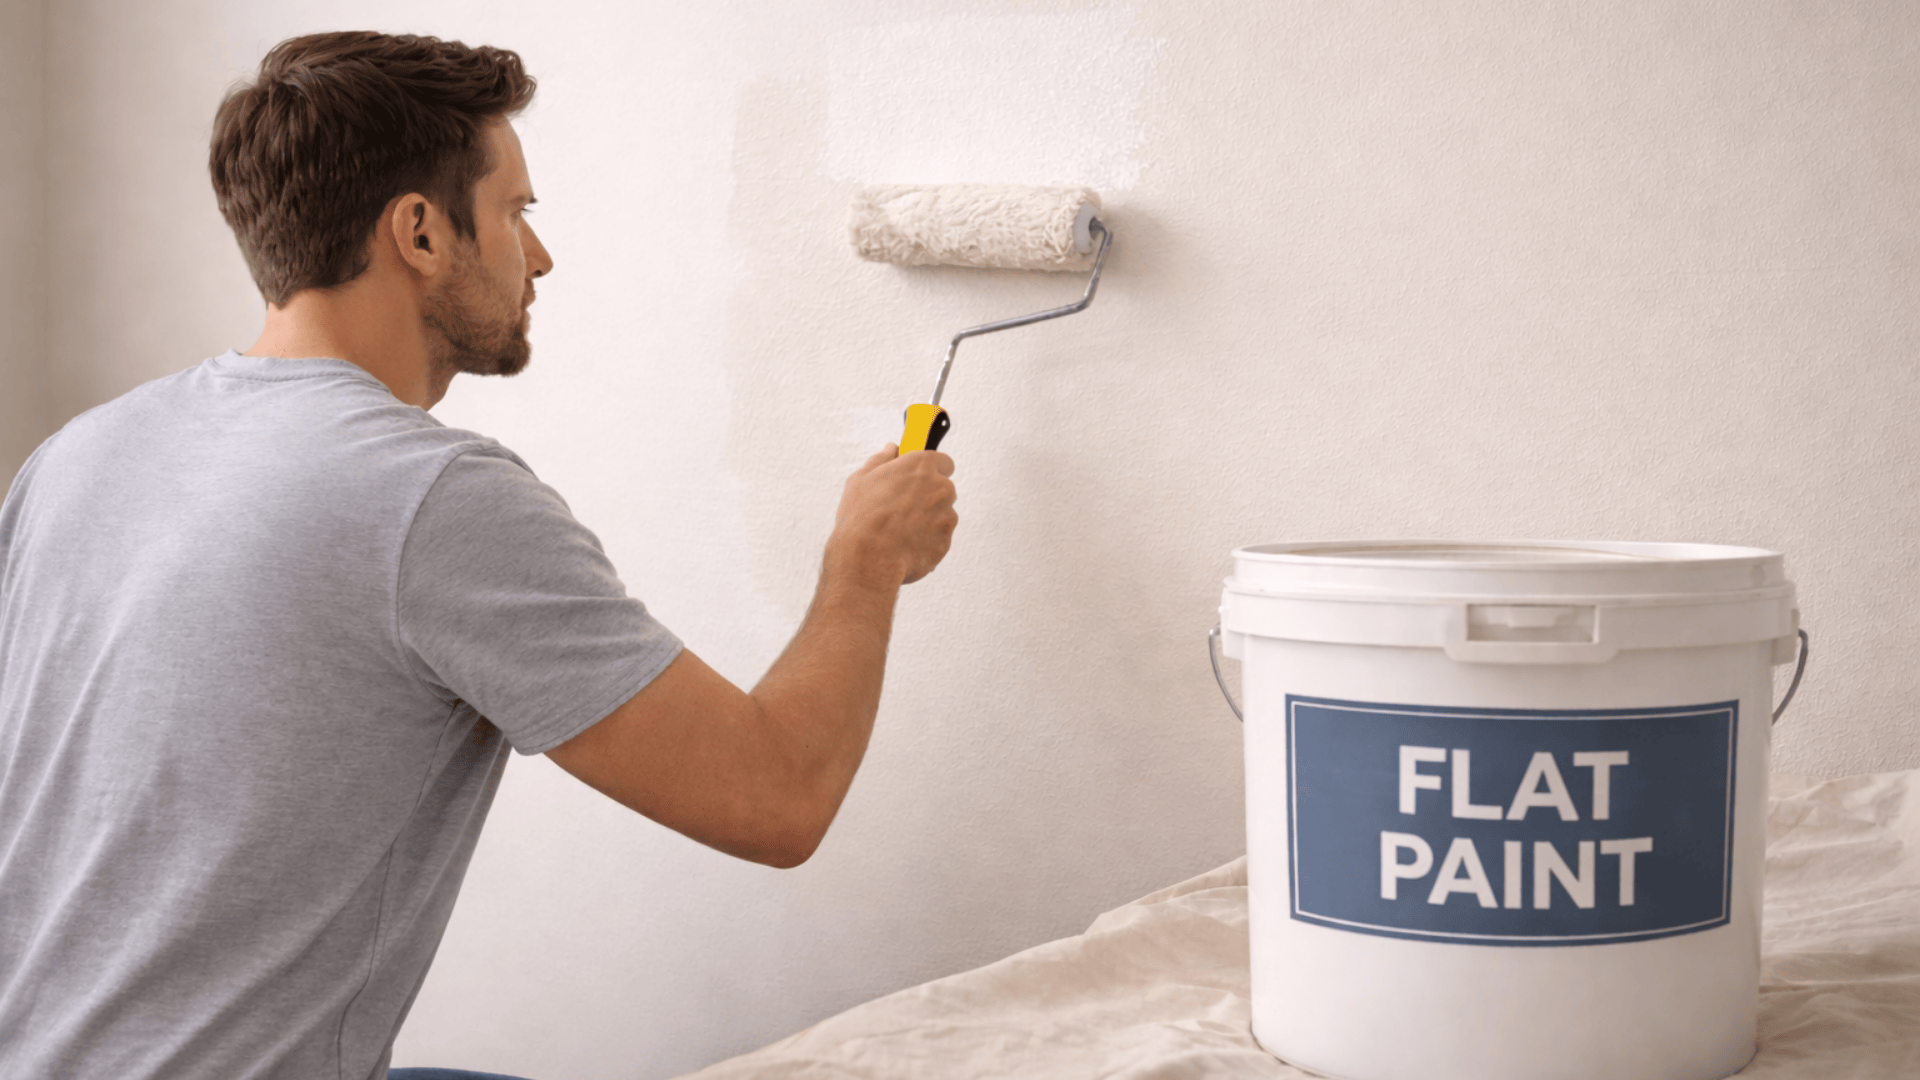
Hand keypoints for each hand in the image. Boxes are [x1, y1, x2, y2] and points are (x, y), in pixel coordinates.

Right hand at [826, 445, 957, 586]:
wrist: (868, 558)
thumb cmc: (862, 517)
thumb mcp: (862, 479)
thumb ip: (882, 460)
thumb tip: (892, 449)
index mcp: (923, 466)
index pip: (943, 461)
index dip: (931, 471)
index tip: (919, 479)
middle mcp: (941, 487)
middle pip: (943, 489)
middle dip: (928, 497)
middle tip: (902, 508)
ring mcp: (947, 515)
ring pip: (942, 515)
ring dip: (928, 520)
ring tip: (899, 531)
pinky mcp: (946, 540)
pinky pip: (939, 538)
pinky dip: (926, 541)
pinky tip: (904, 544)